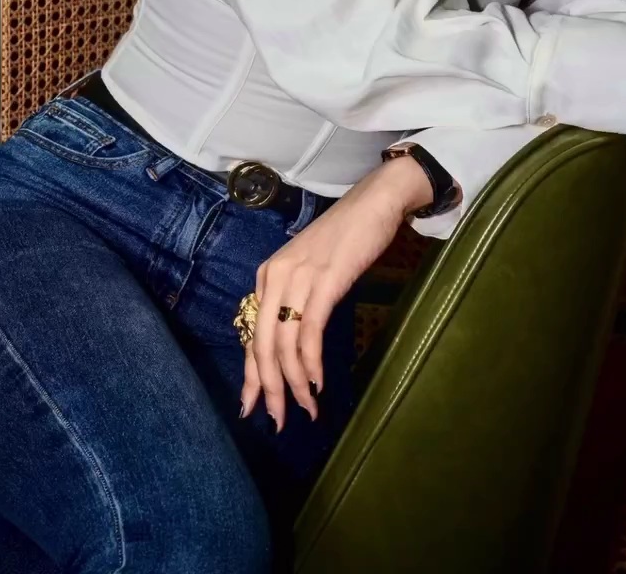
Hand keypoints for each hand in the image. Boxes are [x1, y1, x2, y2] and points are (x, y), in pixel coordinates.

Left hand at [240, 156, 433, 429]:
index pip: (252, 336)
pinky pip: (309, 332)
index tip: (253, 407)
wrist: (374, 202)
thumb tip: (293, 349)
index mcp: (268, 276)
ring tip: (307, 409)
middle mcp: (275, 277)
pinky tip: (318, 383)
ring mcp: (298, 278)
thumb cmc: (346, 238)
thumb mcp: (310, 271)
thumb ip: (296, 302)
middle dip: (269, 389)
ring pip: (285, 345)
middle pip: (262, 346)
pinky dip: (312, 363)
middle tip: (278, 422)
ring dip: (295, 384)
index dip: (251, 376)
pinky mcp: (324, 280)